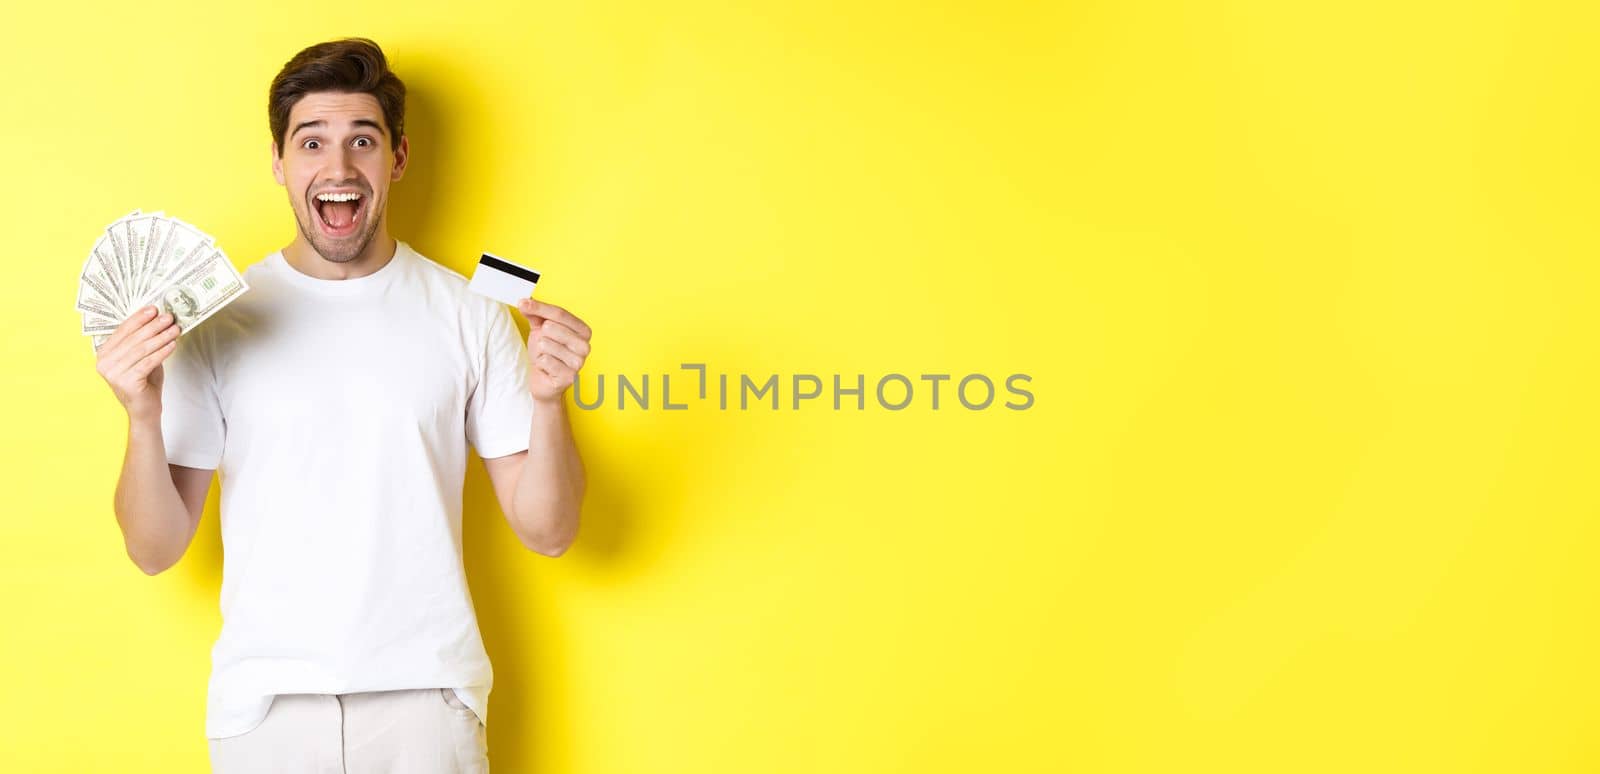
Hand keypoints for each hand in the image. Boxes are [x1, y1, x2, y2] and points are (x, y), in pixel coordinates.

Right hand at [95, 305, 180, 421]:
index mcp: (104, 353)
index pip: (122, 331)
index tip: (154, 309)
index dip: (139, 318)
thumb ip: (143, 341)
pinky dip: (162, 352)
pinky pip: (148, 362)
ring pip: (141, 350)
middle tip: (169, 317)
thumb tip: (157, 318)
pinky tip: (172, 345)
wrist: (144, 409)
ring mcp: (113, 373)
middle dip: (153, 326)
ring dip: (161, 337)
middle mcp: (104, 363)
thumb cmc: (144, 381)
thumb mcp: (141, 358)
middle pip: (133, 339)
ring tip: (175, 329)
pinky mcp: (126, 382)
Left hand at [516, 298, 591, 403]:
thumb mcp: (540, 330)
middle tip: (544, 347)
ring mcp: (579, 362)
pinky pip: (545, 361)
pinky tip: (547, 368)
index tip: (522, 304)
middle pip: (552, 326)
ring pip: (545, 344)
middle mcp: (585, 345)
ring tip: (546, 358)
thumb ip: (535, 314)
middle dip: (540, 336)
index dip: (539, 307)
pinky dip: (540, 364)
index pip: (560, 313)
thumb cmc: (546, 354)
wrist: (544, 380)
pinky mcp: (569, 377)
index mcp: (583, 330)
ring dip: (540, 352)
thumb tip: (524, 302)